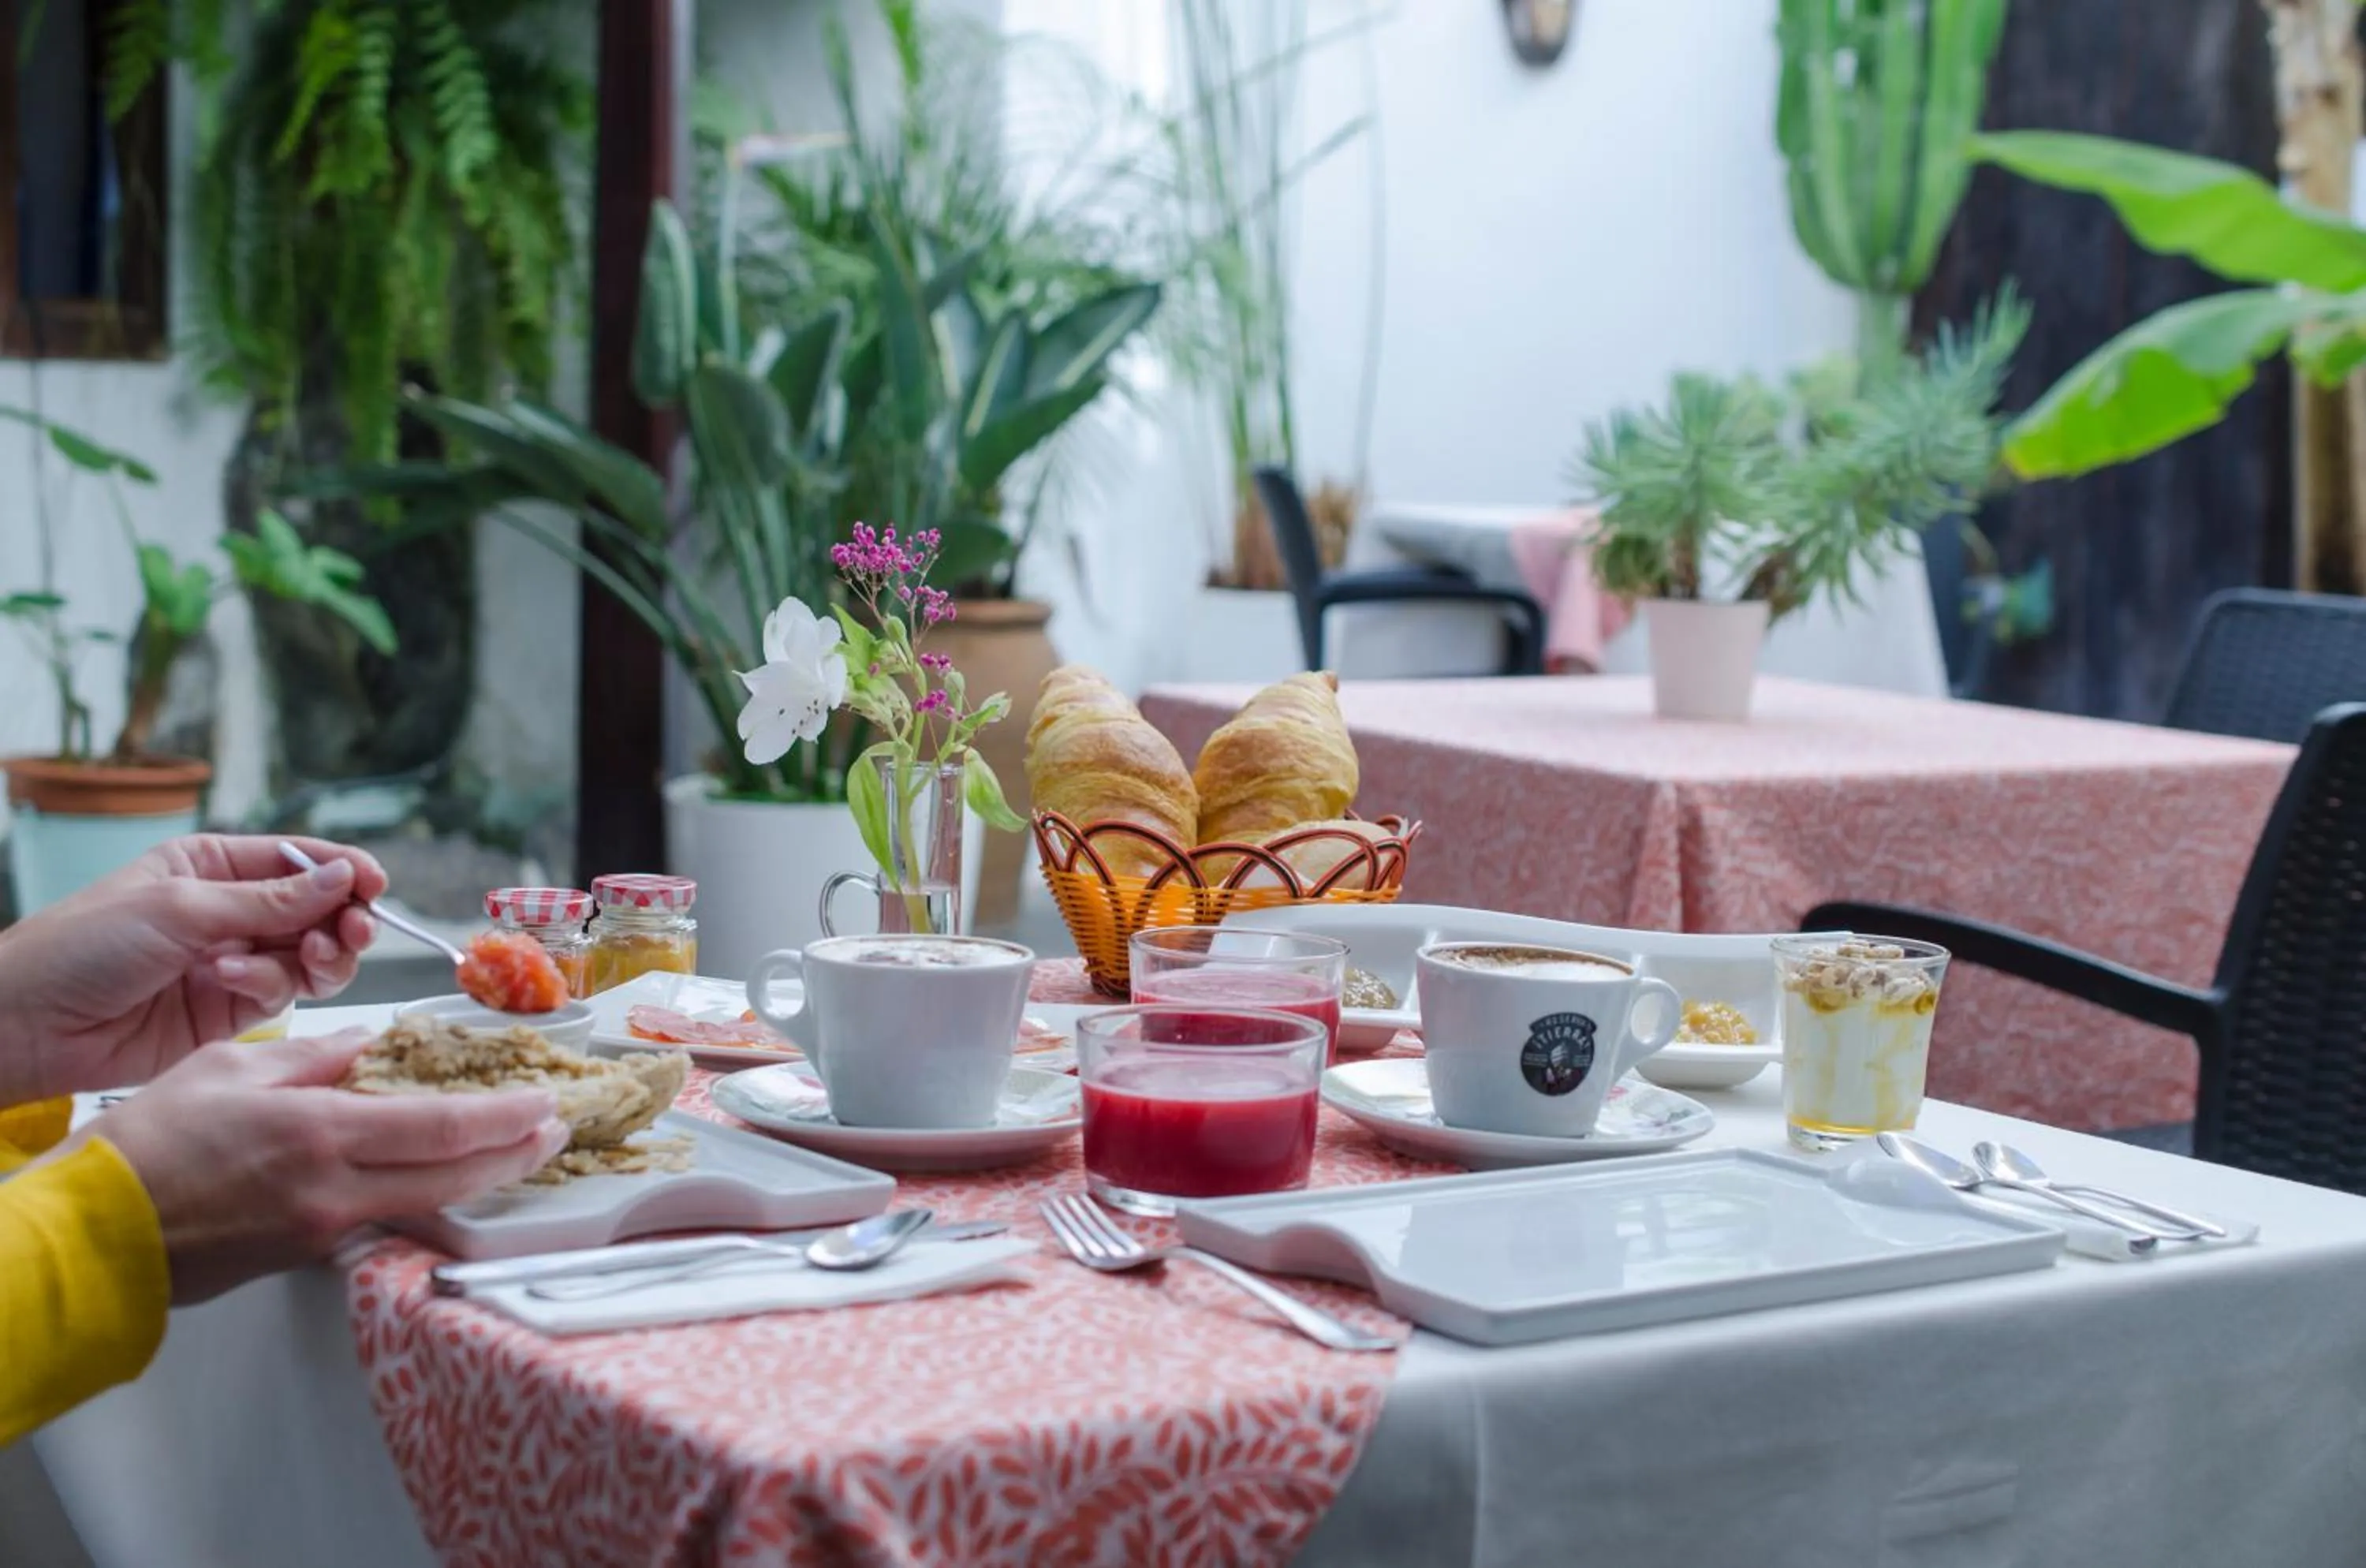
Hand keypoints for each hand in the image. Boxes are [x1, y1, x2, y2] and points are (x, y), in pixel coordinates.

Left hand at [0, 835, 384, 1102]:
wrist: (27, 1026)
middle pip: (316, 911)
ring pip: (311, 956)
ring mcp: (233, 962)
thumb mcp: (180, 907)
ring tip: (310, 960)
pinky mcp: (230, 1012)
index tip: (375, 884)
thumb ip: (269, 900)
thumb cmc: (83, 948)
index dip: (342, 871)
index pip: (297, 862)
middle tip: (352, 932)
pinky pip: (281, 994)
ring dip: (319, 956)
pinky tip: (234, 984)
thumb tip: (342, 878)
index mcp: (211, 867)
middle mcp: (230, 912)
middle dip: (340, 919)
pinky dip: (272, 988)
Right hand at [89, 1030, 566, 1303]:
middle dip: (516, 1154)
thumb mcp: (230, 1068)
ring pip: (428, 1203)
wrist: (95, 1235)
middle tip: (558, 1131)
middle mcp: (334, 1190)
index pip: (441, 1128)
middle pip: (454, 1176)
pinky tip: (444, 1175)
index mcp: (320, 1136)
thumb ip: (312, 1057)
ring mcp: (324, 1230)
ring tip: (521, 1151)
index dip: (505, 1118)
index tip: (546, 1102)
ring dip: (482, 1177)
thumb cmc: (147, 1145)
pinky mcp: (308, 1254)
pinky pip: (387, 1218)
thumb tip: (369, 1045)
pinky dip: (427, 1194)